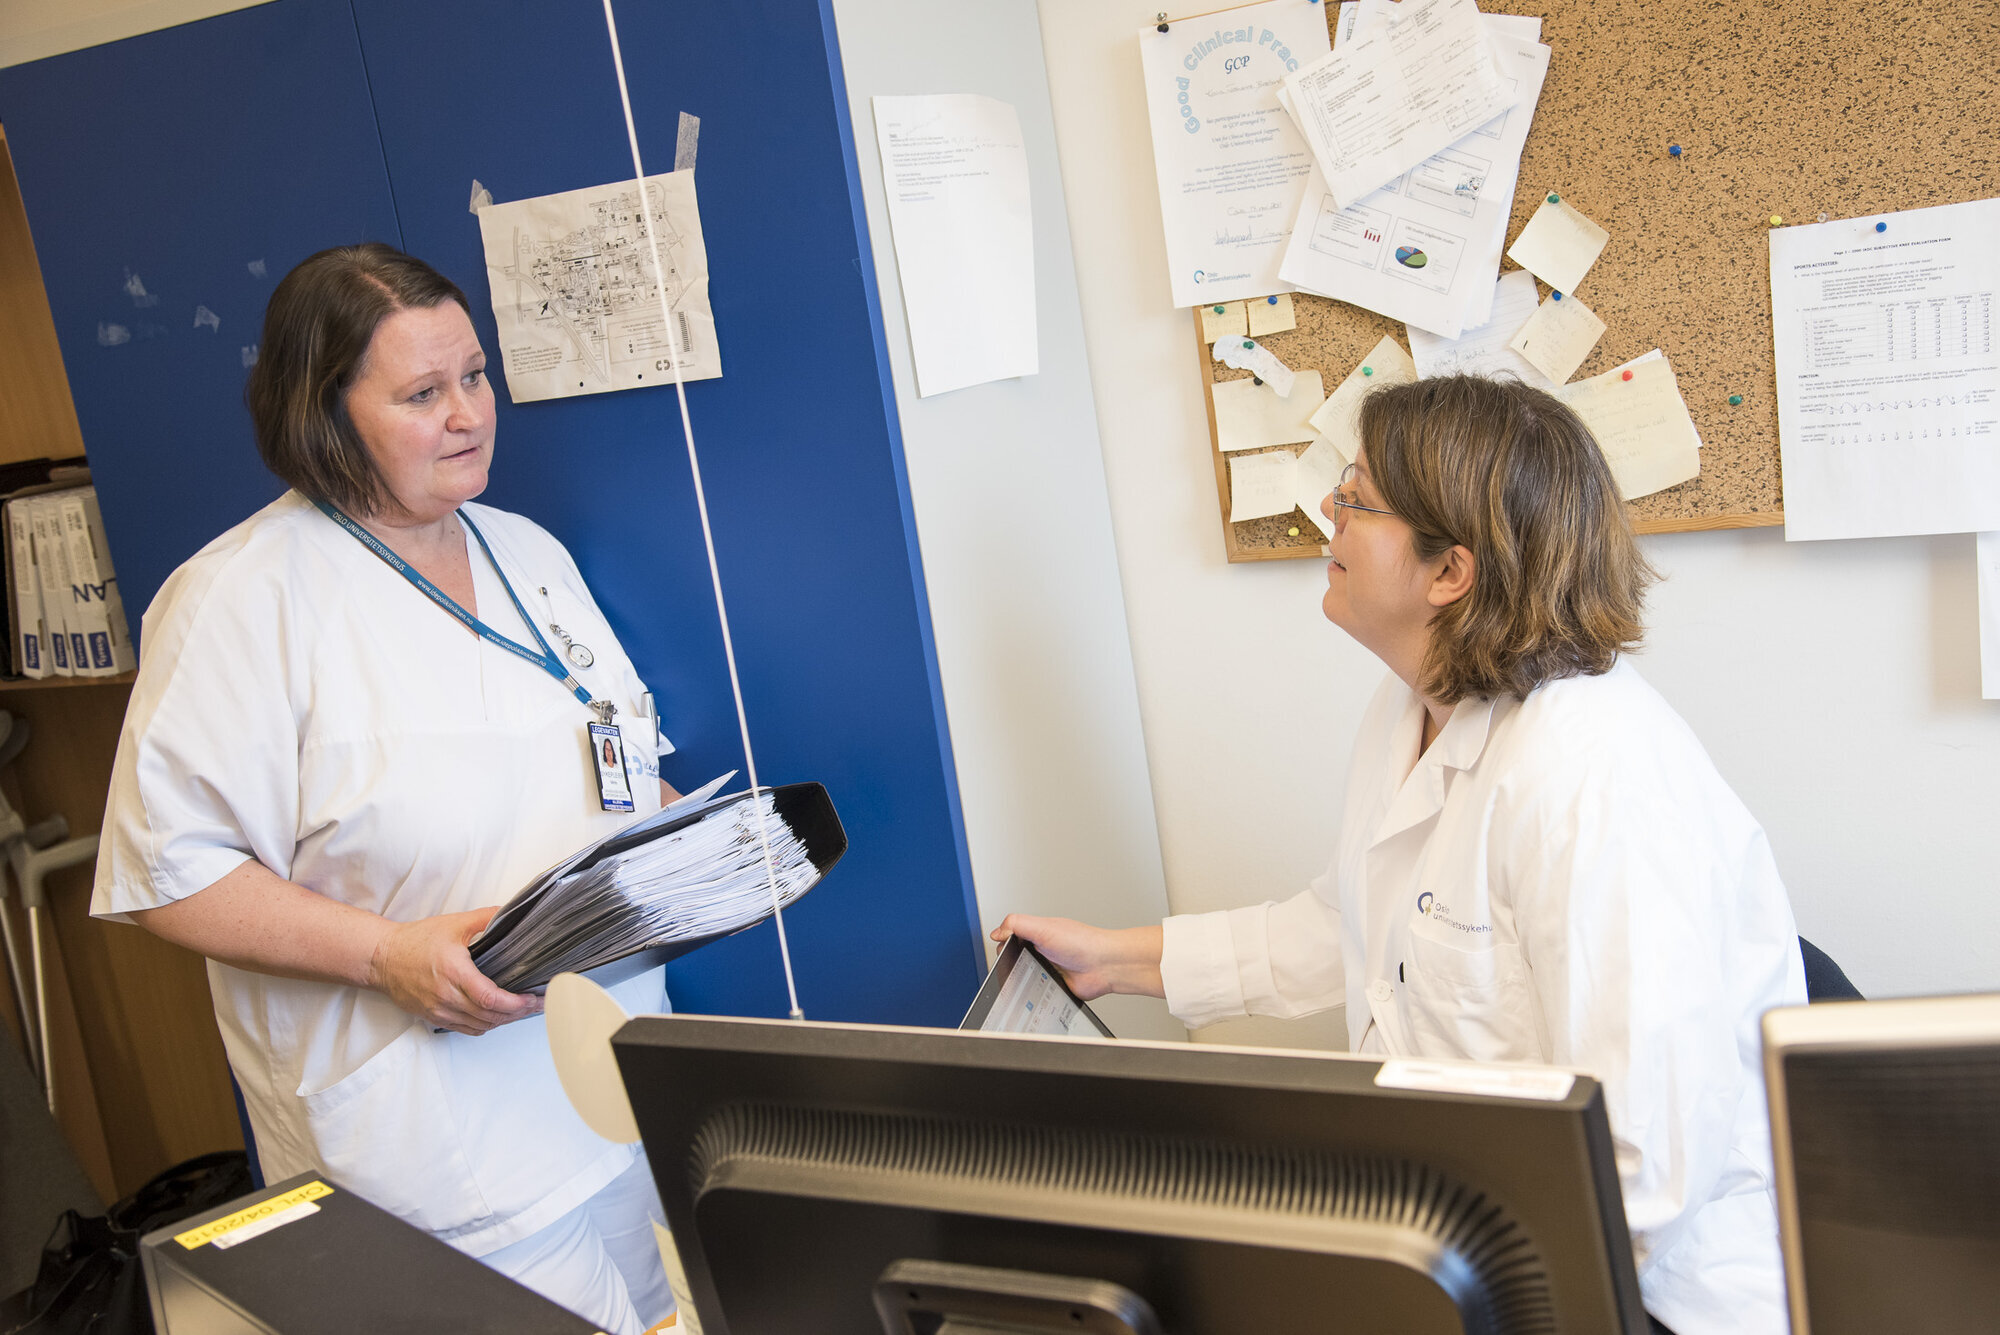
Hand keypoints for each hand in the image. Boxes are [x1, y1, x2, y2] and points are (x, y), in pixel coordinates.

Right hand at [367, 906, 542, 1035]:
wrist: (382, 958)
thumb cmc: (414, 941)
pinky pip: (465, 1029)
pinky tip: (497, 1016)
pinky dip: (485, 1025)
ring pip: (479, 1026)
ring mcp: (439, 1010)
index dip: (515, 1003)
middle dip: (517, 1013)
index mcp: (454, 973)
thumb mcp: (453, 924)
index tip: (532, 999)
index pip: (490, 998)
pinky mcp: (433, 1017)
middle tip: (537, 1005)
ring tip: (522, 1010)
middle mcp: (446, 997)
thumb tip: (510, 913)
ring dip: (503, 1021)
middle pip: (489, 1017)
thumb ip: (485, 918)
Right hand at [991, 914, 1165, 1000]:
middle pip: (1014, 958)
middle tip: (1018, 964)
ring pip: (1022, 976)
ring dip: (1022, 979)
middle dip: (1011, 964)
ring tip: (1029, 976)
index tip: (1003, 950)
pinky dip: (1034, 992)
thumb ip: (1017, 924)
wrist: (1105, 966)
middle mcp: (1041, 950)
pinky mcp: (1052, 985)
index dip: (1004, 944)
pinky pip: (1035, 991)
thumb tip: (997, 932)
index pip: (1010, 937)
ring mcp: (1046, 968)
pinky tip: (1038, 988)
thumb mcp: (1043, 927)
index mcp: (1037, 933)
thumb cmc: (1083, 943)